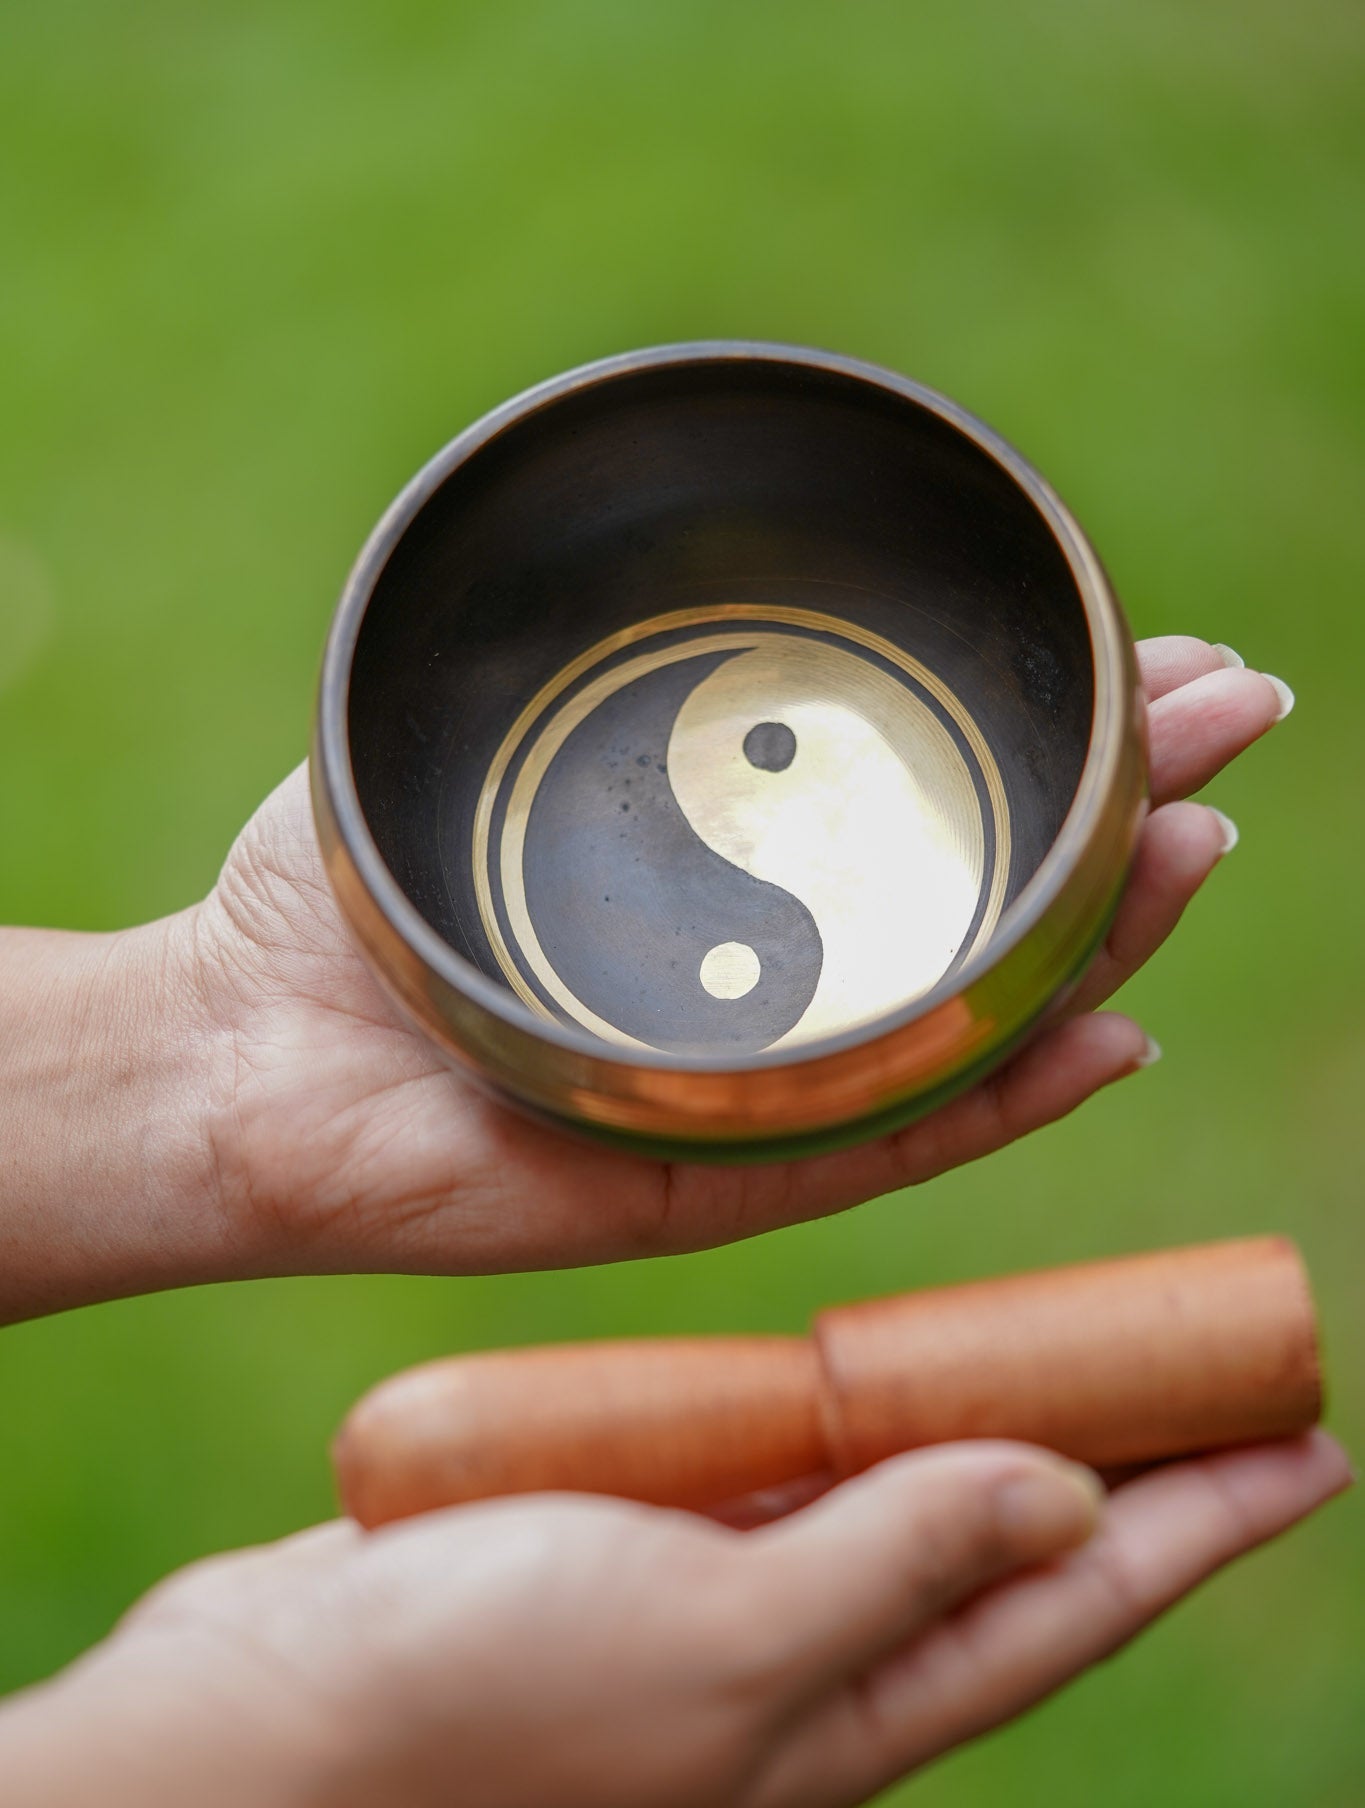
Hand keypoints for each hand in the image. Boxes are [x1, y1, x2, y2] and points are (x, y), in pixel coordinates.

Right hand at [0, 1430, 1344, 1807]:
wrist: (265, 1726)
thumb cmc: (482, 1700)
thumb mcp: (721, 1635)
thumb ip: (897, 1564)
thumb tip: (1069, 1495)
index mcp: (850, 1713)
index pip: (1077, 1602)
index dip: (1208, 1523)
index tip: (1315, 1442)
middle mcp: (805, 1662)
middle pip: (1009, 1544)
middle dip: (1131, 1465)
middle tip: (1225, 1369)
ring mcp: (718, 1602)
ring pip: (897, 1497)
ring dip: (993, 1424)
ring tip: (1077, 1352)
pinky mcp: (636, 1544)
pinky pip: (781, 1468)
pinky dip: (846, 1410)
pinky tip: (869, 1361)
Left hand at [186, 638, 1292, 1279]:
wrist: (222, 1061)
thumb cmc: (328, 906)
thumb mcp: (465, 745)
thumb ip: (572, 676)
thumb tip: (671, 560)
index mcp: (728, 907)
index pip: (918, 825)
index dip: (1038, 747)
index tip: (1147, 659)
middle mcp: (763, 1004)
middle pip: (980, 919)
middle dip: (1114, 819)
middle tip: (1231, 721)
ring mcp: (752, 1101)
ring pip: (968, 1034)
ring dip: (1098, 947)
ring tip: (1197, 848)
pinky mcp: (712, 1187)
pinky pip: (885, 1151)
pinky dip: (1002, 1102)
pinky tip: (1109, 1032)